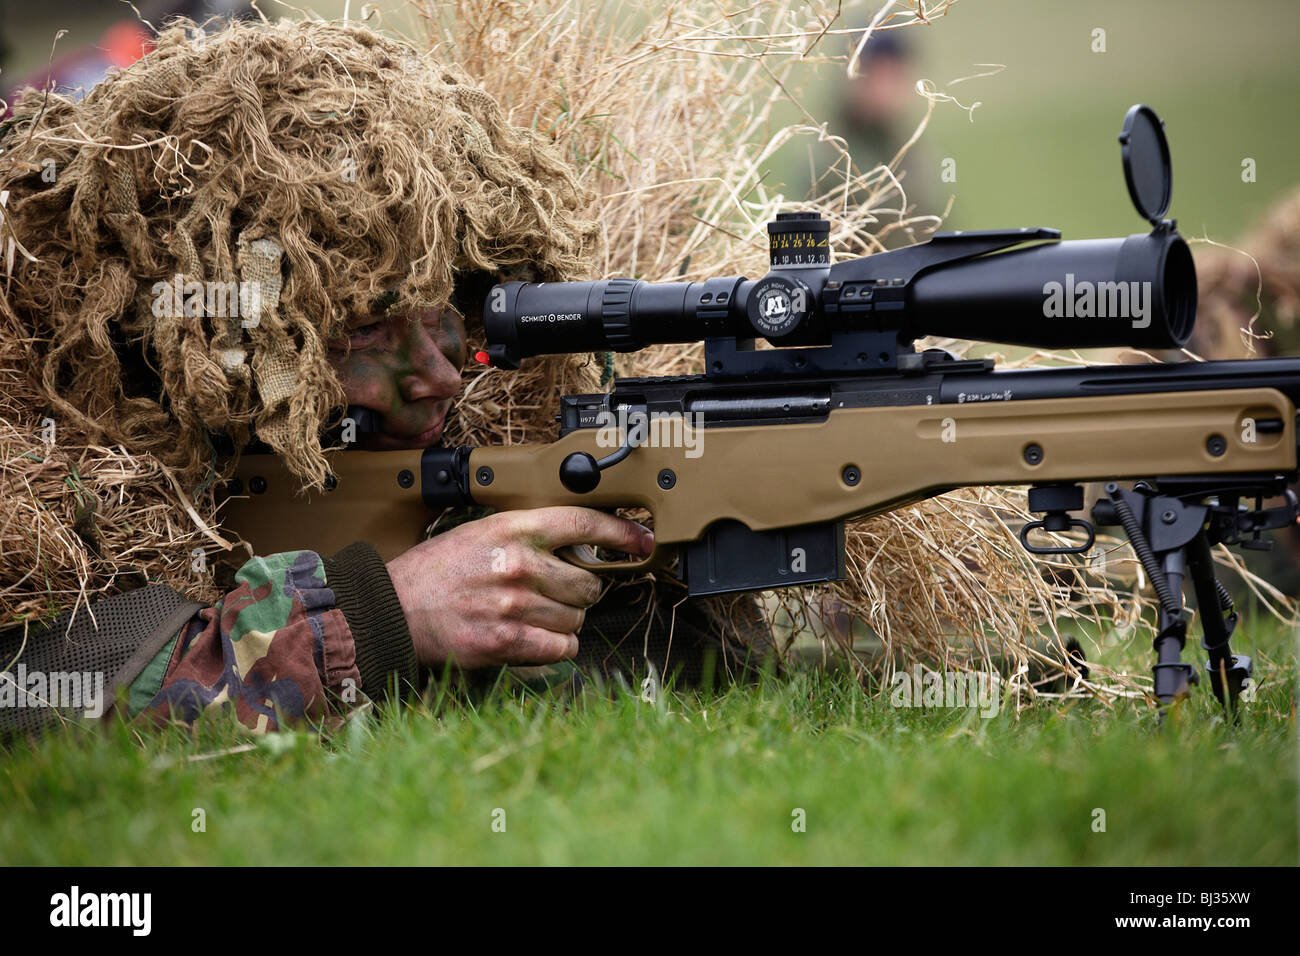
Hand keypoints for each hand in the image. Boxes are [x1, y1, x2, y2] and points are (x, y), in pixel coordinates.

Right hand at [386, 507, 653, 668]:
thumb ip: (530, 536)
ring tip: (531, 616)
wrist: (394, 609)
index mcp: (513, 528)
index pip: (584, 523)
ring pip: (576, 619)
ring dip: (564, 622)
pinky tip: (534, 639)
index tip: (643, 539)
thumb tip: (582, 549)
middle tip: (552, 594)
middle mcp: (518, 564)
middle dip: (578, 593)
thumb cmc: (438, 571)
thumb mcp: (483, 532)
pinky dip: (556, 648)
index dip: (622, 532)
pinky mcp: (507, 642)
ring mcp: (514, 605)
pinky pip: (562, 649)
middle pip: (588, 584)